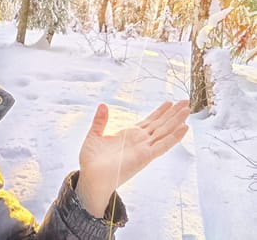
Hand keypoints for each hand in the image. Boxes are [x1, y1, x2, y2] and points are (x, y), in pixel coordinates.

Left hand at [75, 100, 189, 216]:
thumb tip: (103, 105)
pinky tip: (184, 128)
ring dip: (176, 120)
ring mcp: (144, 148)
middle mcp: (139, 141)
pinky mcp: (145, 156)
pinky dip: (174, 137)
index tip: (169, 102)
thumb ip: (100, 121)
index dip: (160, 112)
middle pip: (160, 124)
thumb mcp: (94, 135)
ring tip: (187, 109)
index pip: (149, 121)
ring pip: (164, 132)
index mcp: (129, 135)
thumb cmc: (91, 160)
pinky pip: (163, 145)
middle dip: (173, 113)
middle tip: (185, 102)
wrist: (91, 177)